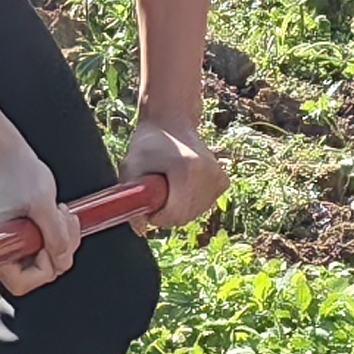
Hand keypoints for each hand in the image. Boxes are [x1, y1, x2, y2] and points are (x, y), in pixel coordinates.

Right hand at [0, 139, 83, 288]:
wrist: (6, 155)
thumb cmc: (16, 173)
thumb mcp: (42, 204)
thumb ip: (55, 235)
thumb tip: (63, 261)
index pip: (22, 283)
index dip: (45, 268)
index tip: (50, 241)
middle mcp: (0, 251)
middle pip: (37, 274)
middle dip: (58, 249)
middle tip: (61, 222)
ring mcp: (12, 245)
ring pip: (46, 261)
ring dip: (62, 239)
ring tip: (58, 213)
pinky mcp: (22, 238)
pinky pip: (46, 247)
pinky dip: (59, 233)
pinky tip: (56, 214)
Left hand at [125, 115, 227, 233]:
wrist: (172, 123)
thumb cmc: (148, 145)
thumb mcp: (130, 168)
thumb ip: (130, 200)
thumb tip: (140, 230)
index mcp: (187, 170)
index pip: (173, 214)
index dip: (156, 215)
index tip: (148, 202)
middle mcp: (208, 174)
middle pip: (184, 217)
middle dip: (166, 212)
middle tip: (156, 191)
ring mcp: (218, 178)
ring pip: (194, 213)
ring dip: (177, 207)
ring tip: (169, 183)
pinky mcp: (223, 182)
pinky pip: (202, 206)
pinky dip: (190, 202)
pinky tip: (182, 184)